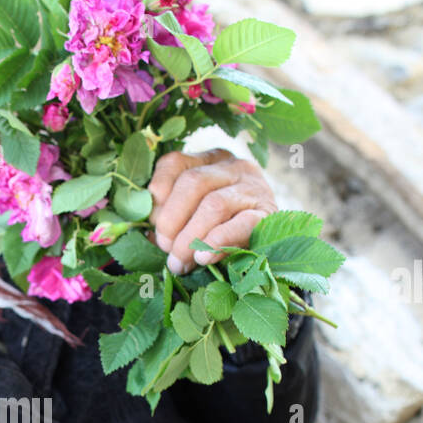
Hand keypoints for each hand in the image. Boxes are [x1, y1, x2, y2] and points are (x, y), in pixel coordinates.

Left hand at [148, 148, 277, 275]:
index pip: (175, 163)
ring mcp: (254, 188)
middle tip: (165, 248)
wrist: (275, 239)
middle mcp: (233, 167)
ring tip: (179, 262)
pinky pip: (242, 224)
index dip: (159, 191)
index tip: (151, 221)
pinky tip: (204, 257)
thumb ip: (171, 215)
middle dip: (172, 220)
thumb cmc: (221, 227)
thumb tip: (147, 234)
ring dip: (190, 237)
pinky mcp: (269, 214)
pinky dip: (219, 241)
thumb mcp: (193, 212)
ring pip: (214, 204)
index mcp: (208, 160)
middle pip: (193, 183)